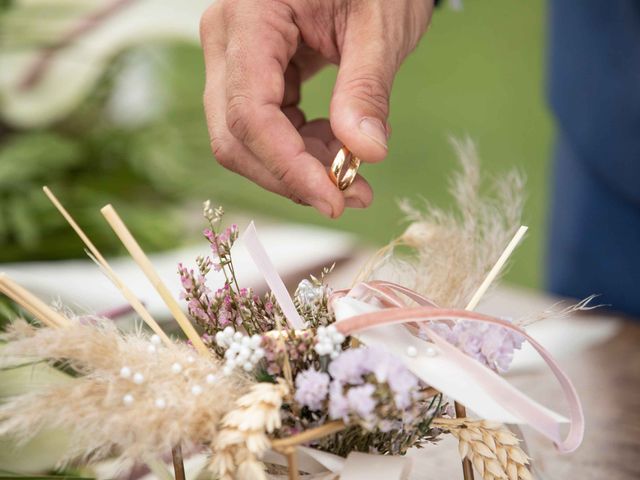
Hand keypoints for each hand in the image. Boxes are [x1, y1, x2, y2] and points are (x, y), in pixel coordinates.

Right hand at [200, 0, 432, 217]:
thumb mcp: (380, 26)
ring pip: (246, 140)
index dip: (289, 168)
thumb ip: (367, 89)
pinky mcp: (252, 76)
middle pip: (236, 136)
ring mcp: (234, 60)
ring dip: (298, 169)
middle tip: (350, 196)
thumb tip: (366, 154)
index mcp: (249, 18)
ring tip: (355, 172)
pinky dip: (300, 150)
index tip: (334, 201)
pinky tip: (337, 148)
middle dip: (292, 177)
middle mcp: (227, 41)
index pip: (251, 113)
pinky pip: (265, 128)